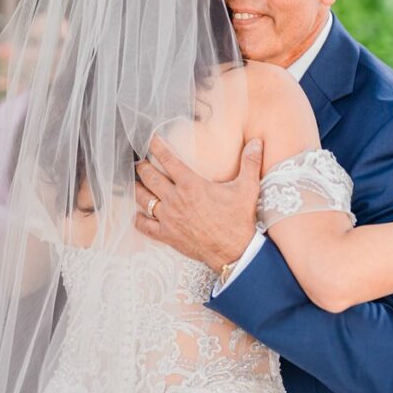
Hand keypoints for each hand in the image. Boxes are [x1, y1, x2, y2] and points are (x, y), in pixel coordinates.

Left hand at [134, 137, 262, 270]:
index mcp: (191, 184)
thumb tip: (257, 142)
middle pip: (150, 177)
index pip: (168, 160)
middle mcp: (175, 199)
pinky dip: (139, 219)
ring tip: (135, 182)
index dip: (157, 147)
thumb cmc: (238, 219)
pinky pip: (145, 226)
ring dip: (137, 188)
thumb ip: (250, 162)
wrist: (234, 252)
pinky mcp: (167, 235)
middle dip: (142, 167)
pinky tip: (138, 214)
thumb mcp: (247, 188)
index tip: (151, 140)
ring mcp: (168, 218)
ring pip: (143, 199)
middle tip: (140, 162)